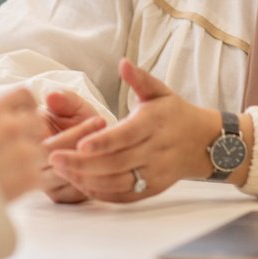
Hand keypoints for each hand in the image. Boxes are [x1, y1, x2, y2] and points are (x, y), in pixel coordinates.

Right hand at [0, 88, 47, 201]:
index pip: (24, 95)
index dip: (28, 107)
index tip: (24, 117)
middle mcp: (9, 126)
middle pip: (38, 122)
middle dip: (33, 135)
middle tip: (20, 150)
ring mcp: (22, 150)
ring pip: (42, 150)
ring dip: (32, 161)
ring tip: (14, 173)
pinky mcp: (28, 177)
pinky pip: (40, 176)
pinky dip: (30, 183)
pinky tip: (15, 188)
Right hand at [38, 90, 105, 202]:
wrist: (83, 139)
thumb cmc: (74, 120)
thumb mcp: (71, 105)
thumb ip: (64, 100)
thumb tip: (51, 97)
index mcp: (28, 139)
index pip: (50, 144)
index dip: (77, 134)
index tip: (100, 121)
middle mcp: (30, 165)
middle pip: (60, 166)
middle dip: (89, 151)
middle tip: (112, 139)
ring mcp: (42, 182)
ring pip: (70, 180)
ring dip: (94, 165)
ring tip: (112, 147)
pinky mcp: (57, 196)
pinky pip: (77, 193)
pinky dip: (94, 179)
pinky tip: (106, 163)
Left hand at [47, 59, 219, 202]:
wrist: (203, 142)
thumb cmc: (174, 113)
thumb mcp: (160, 91)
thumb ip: (139, 78)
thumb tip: (123, 63)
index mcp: (153, 124)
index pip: (125, 136)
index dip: (102, 142)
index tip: (79, 145)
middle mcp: (155, 151)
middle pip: (116, 163)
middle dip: (83, 164)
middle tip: (54, 159)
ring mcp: (155, 173)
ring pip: (118, 182)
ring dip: (87, 179)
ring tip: (60, 170)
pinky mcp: (153, 188)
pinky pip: (124, 195)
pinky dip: (101, 193)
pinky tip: (80, 183)